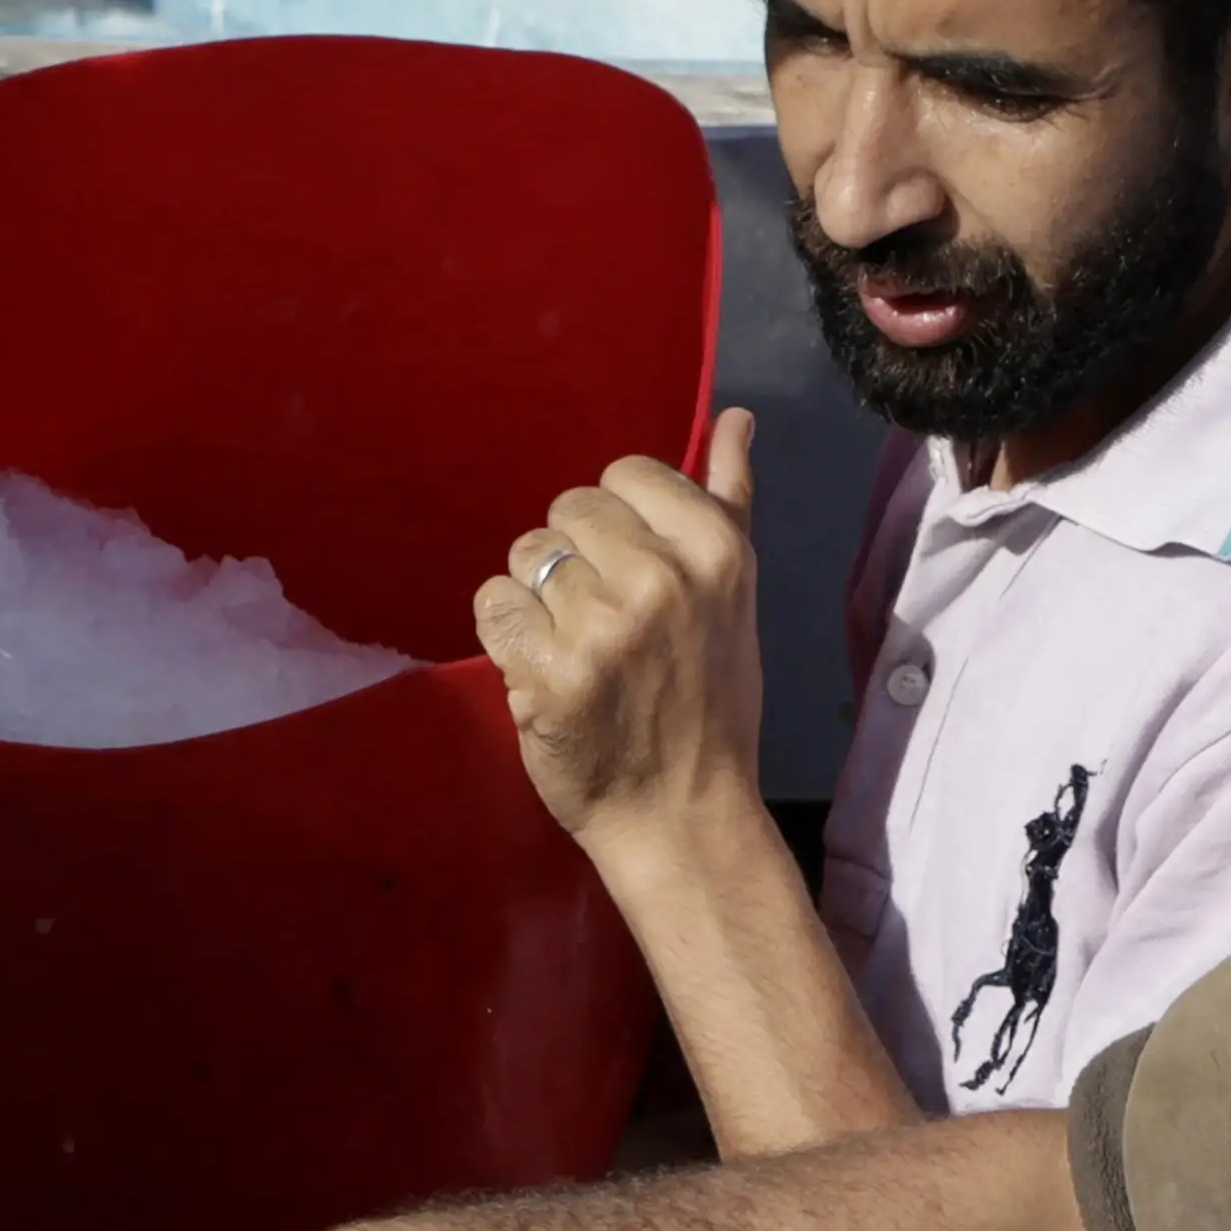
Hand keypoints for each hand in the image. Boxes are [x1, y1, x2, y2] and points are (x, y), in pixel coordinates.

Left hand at [479, 411, 766, 858]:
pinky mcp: (549, 673)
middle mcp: (660, 578)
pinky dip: (506, 635)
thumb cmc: (710, 703)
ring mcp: (602, 627)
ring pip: (525, 555)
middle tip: (603, 619)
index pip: (625, 474)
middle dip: (574, 558)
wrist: (683, 814)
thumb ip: (728, 500)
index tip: (634, 573)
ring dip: (537, 599)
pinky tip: (541, 669)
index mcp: (714, 549)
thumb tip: (735, 416)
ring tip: (575, 648)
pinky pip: (493, 605)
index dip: (617, 523)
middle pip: (568, 509)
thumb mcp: (737, 595)